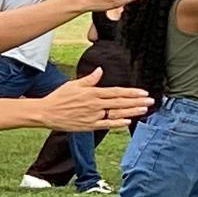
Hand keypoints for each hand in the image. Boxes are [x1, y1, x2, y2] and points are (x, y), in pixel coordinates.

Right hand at [36, 77, 151, 131]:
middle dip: (136, 101)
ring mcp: (92, 116)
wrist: (46, 112)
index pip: (116, 92)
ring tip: (144, 109)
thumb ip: (89, 79)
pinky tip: (128, 121)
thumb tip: (100, 70)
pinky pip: (106, 124)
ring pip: (116, 113)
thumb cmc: (59, 97)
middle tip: (150, 101)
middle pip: (120, 102)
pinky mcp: (89, 125)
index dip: (131, 92)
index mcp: (92, 93)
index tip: (143, 92)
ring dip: (131, 111)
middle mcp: (95, 104)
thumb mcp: (73, 84)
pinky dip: (117, 123)